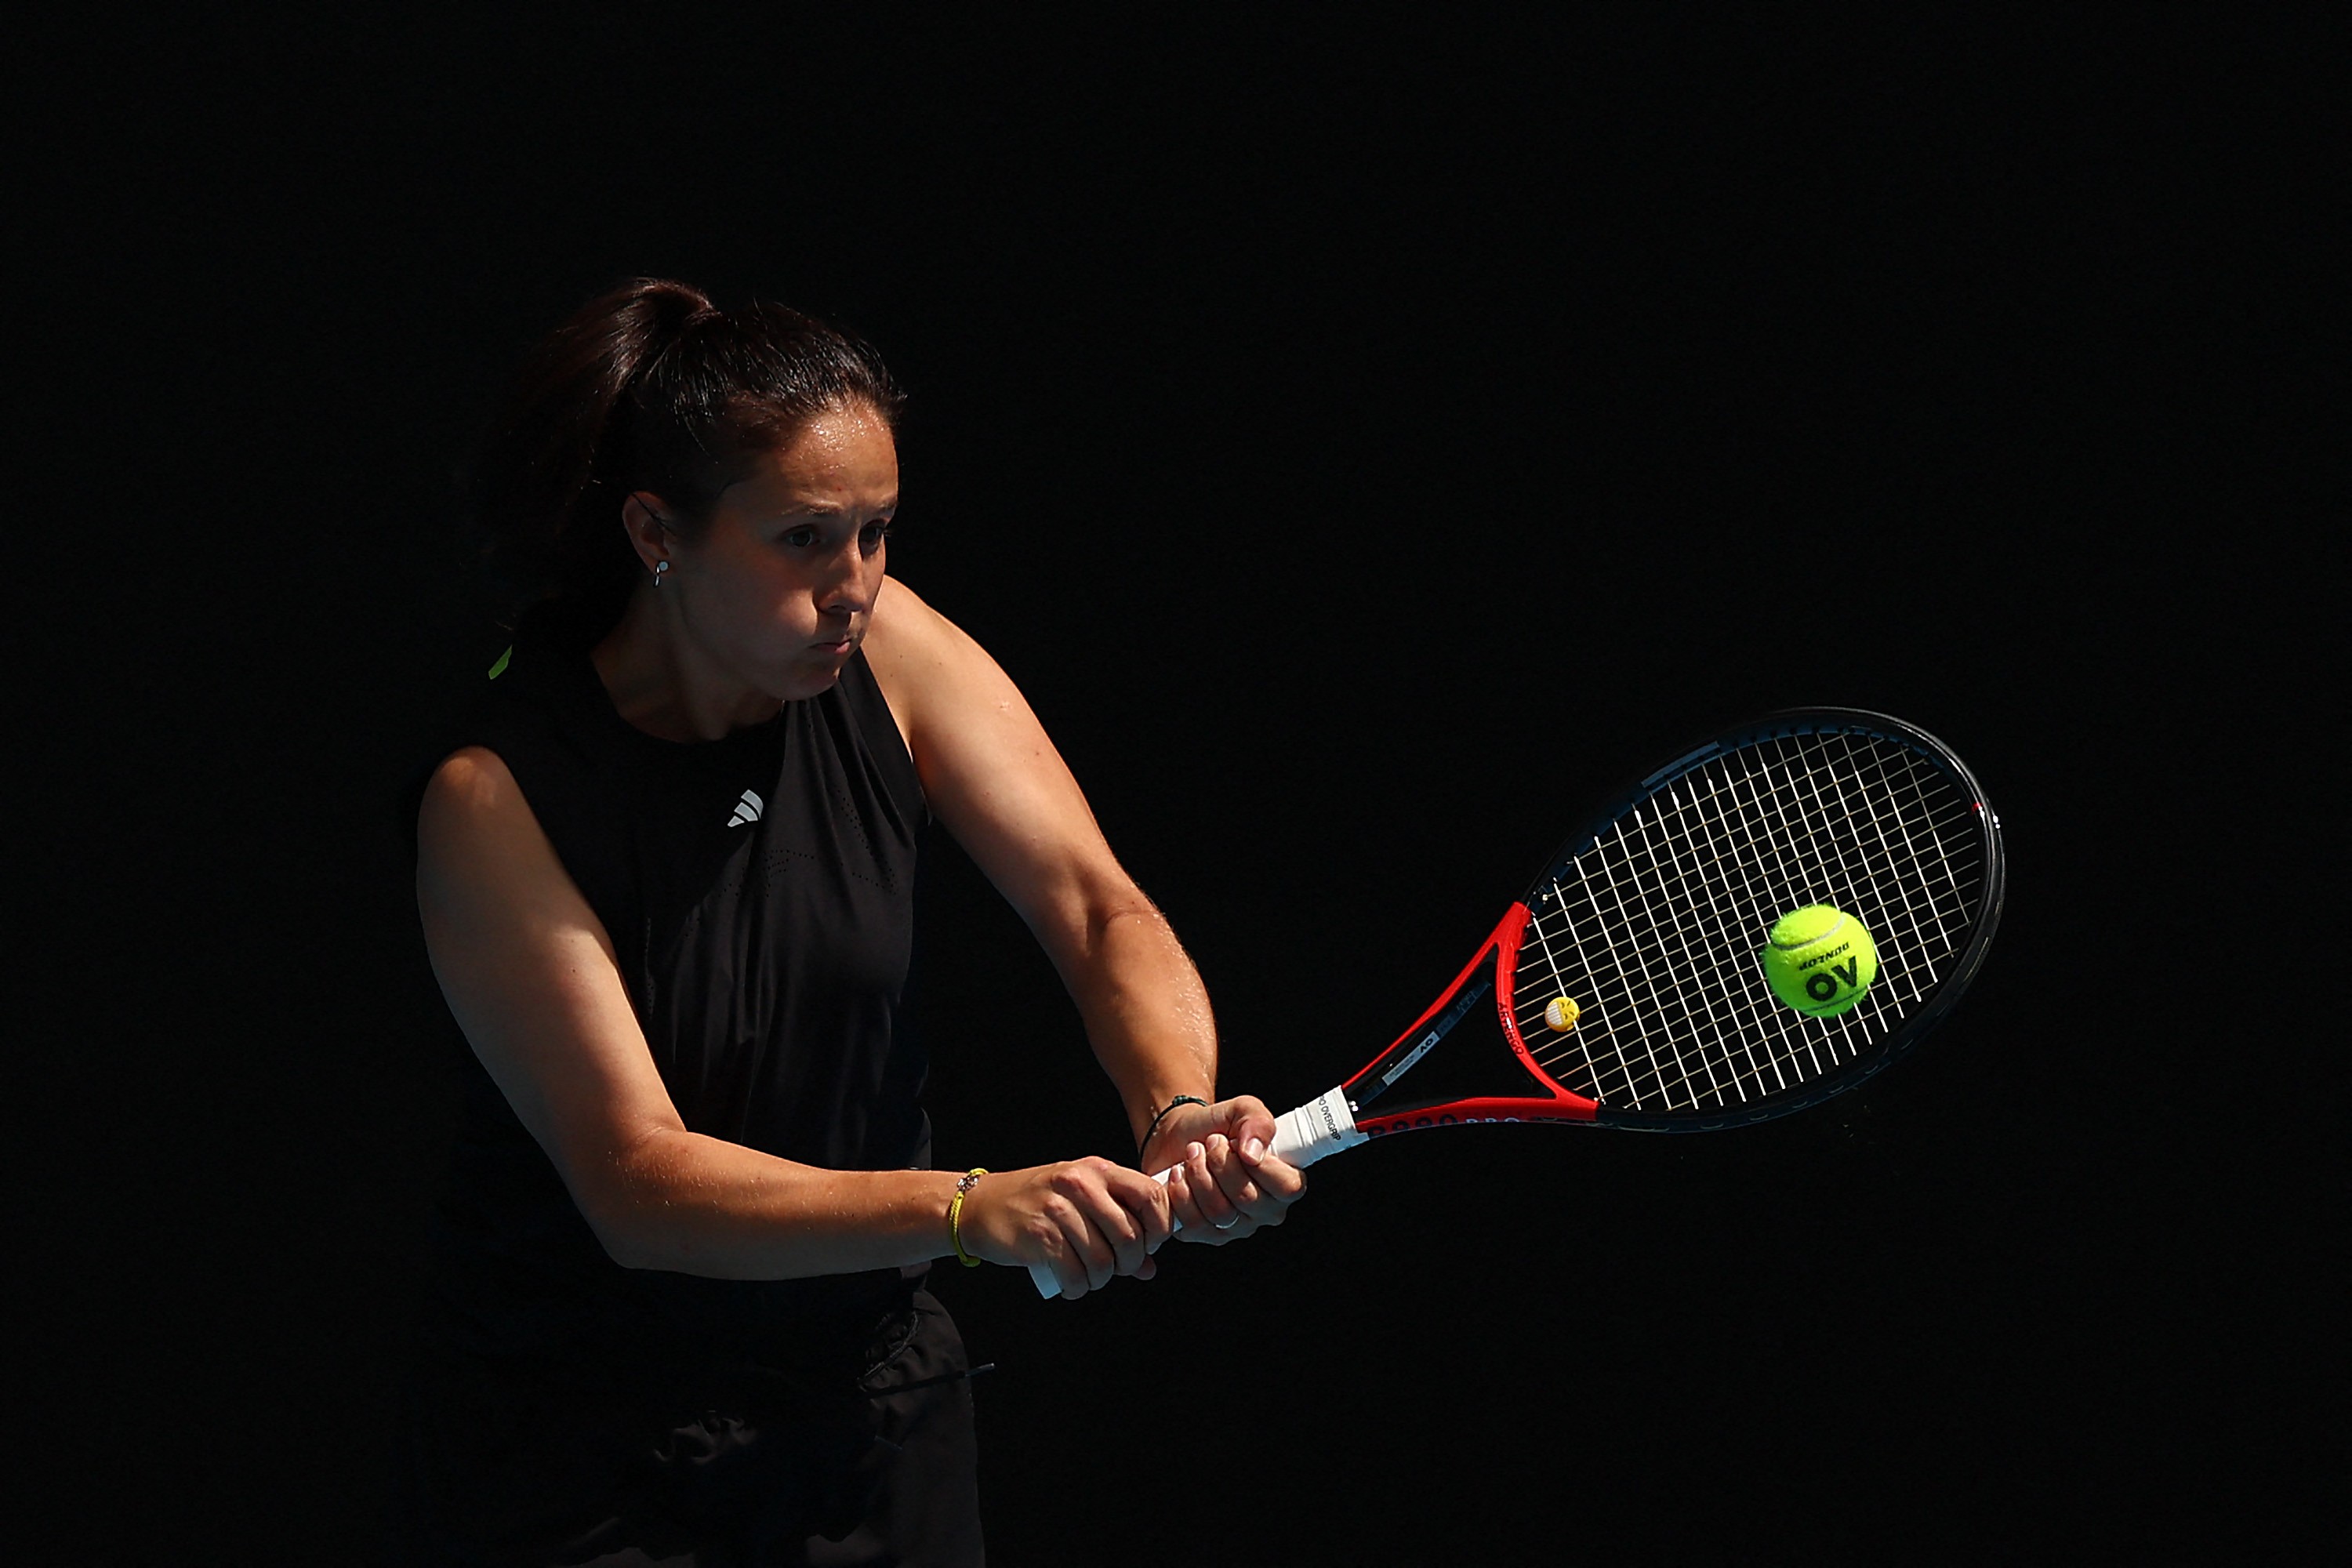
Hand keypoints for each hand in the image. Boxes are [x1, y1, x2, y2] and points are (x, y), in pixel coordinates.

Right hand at [956, 1158, 1173, 1299]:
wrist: (981, 1206)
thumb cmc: (1036, 1203)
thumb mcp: (1080, 1200)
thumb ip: (1117, 1224)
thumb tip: (1149, 1266)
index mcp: (1098, 1170)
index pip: (1151, 1195)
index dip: (1159, 1227)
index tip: (1149, 1245)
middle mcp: (1081, 1184)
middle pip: (1130, 1235)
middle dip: (1129, 1263)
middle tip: (1117, 1269)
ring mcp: (1059, 1209)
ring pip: (1103, 1260)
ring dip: (1101, 1279)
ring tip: (1090, 1278)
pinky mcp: (1040, 1235)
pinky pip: (1075, 1274)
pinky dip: (1078, 1288)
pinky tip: (1072, 1285)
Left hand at [1140, 1095, 1305, 1245]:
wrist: (1179, 1136)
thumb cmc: (1218, 1126)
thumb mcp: (1242, 1110)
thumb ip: (1257, 1122)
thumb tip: (1253, 1153)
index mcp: (1285, 1183)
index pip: (1287, 1188)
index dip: (1261, 1165)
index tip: (1237, 1142)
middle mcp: (1264, 1212)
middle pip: (1247, 1198)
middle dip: (1221, 1163)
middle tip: (1210, 1143)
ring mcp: (1235, 1228)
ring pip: (1219, 1212)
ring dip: (1199, 1174)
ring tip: (1193, 1153)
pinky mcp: (1205, 1235)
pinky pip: (1194, 1223)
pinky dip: (1181, 1192)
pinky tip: (1179, 1173)